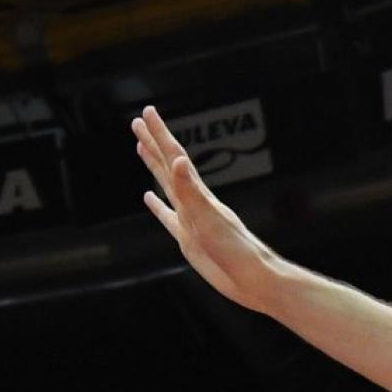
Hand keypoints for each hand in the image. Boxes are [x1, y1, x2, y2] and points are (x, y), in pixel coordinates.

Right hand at [133, 107, 280, 309]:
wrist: (254, 280)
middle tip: (138, 121)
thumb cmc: (237, 250)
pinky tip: (149, 198)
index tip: (147, 112)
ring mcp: (190, 220)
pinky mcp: (188, 239)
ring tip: (141, 149)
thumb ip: (192, 190)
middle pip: (168, 166)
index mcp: (197, 194)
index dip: (160, 134)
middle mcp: (193, 203)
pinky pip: (167, 217)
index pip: (174, 157)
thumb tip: (178, 160)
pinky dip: (157, 206)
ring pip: (167, 186)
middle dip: (153, 143)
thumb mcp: (209, 217)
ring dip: (154, 167)